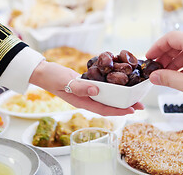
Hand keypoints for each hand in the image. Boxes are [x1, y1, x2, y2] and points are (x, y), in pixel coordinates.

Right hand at [29, 61, 143, 115]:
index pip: (103, 109)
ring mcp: (86, 93)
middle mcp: (86, 99)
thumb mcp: (64, 81)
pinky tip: (119, 83)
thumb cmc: (51, 77)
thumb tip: (97, 90)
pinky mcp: (86, 85)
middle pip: (108, 105)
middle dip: (124, 106)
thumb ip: (80, 87)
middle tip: (140, 105)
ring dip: (120, 97)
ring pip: (106, 98)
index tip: (132, 110)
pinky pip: (101, 88)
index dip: (119, 111)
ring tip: (133, 96)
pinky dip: (111, 87)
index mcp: (81, 102)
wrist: (43, 72)